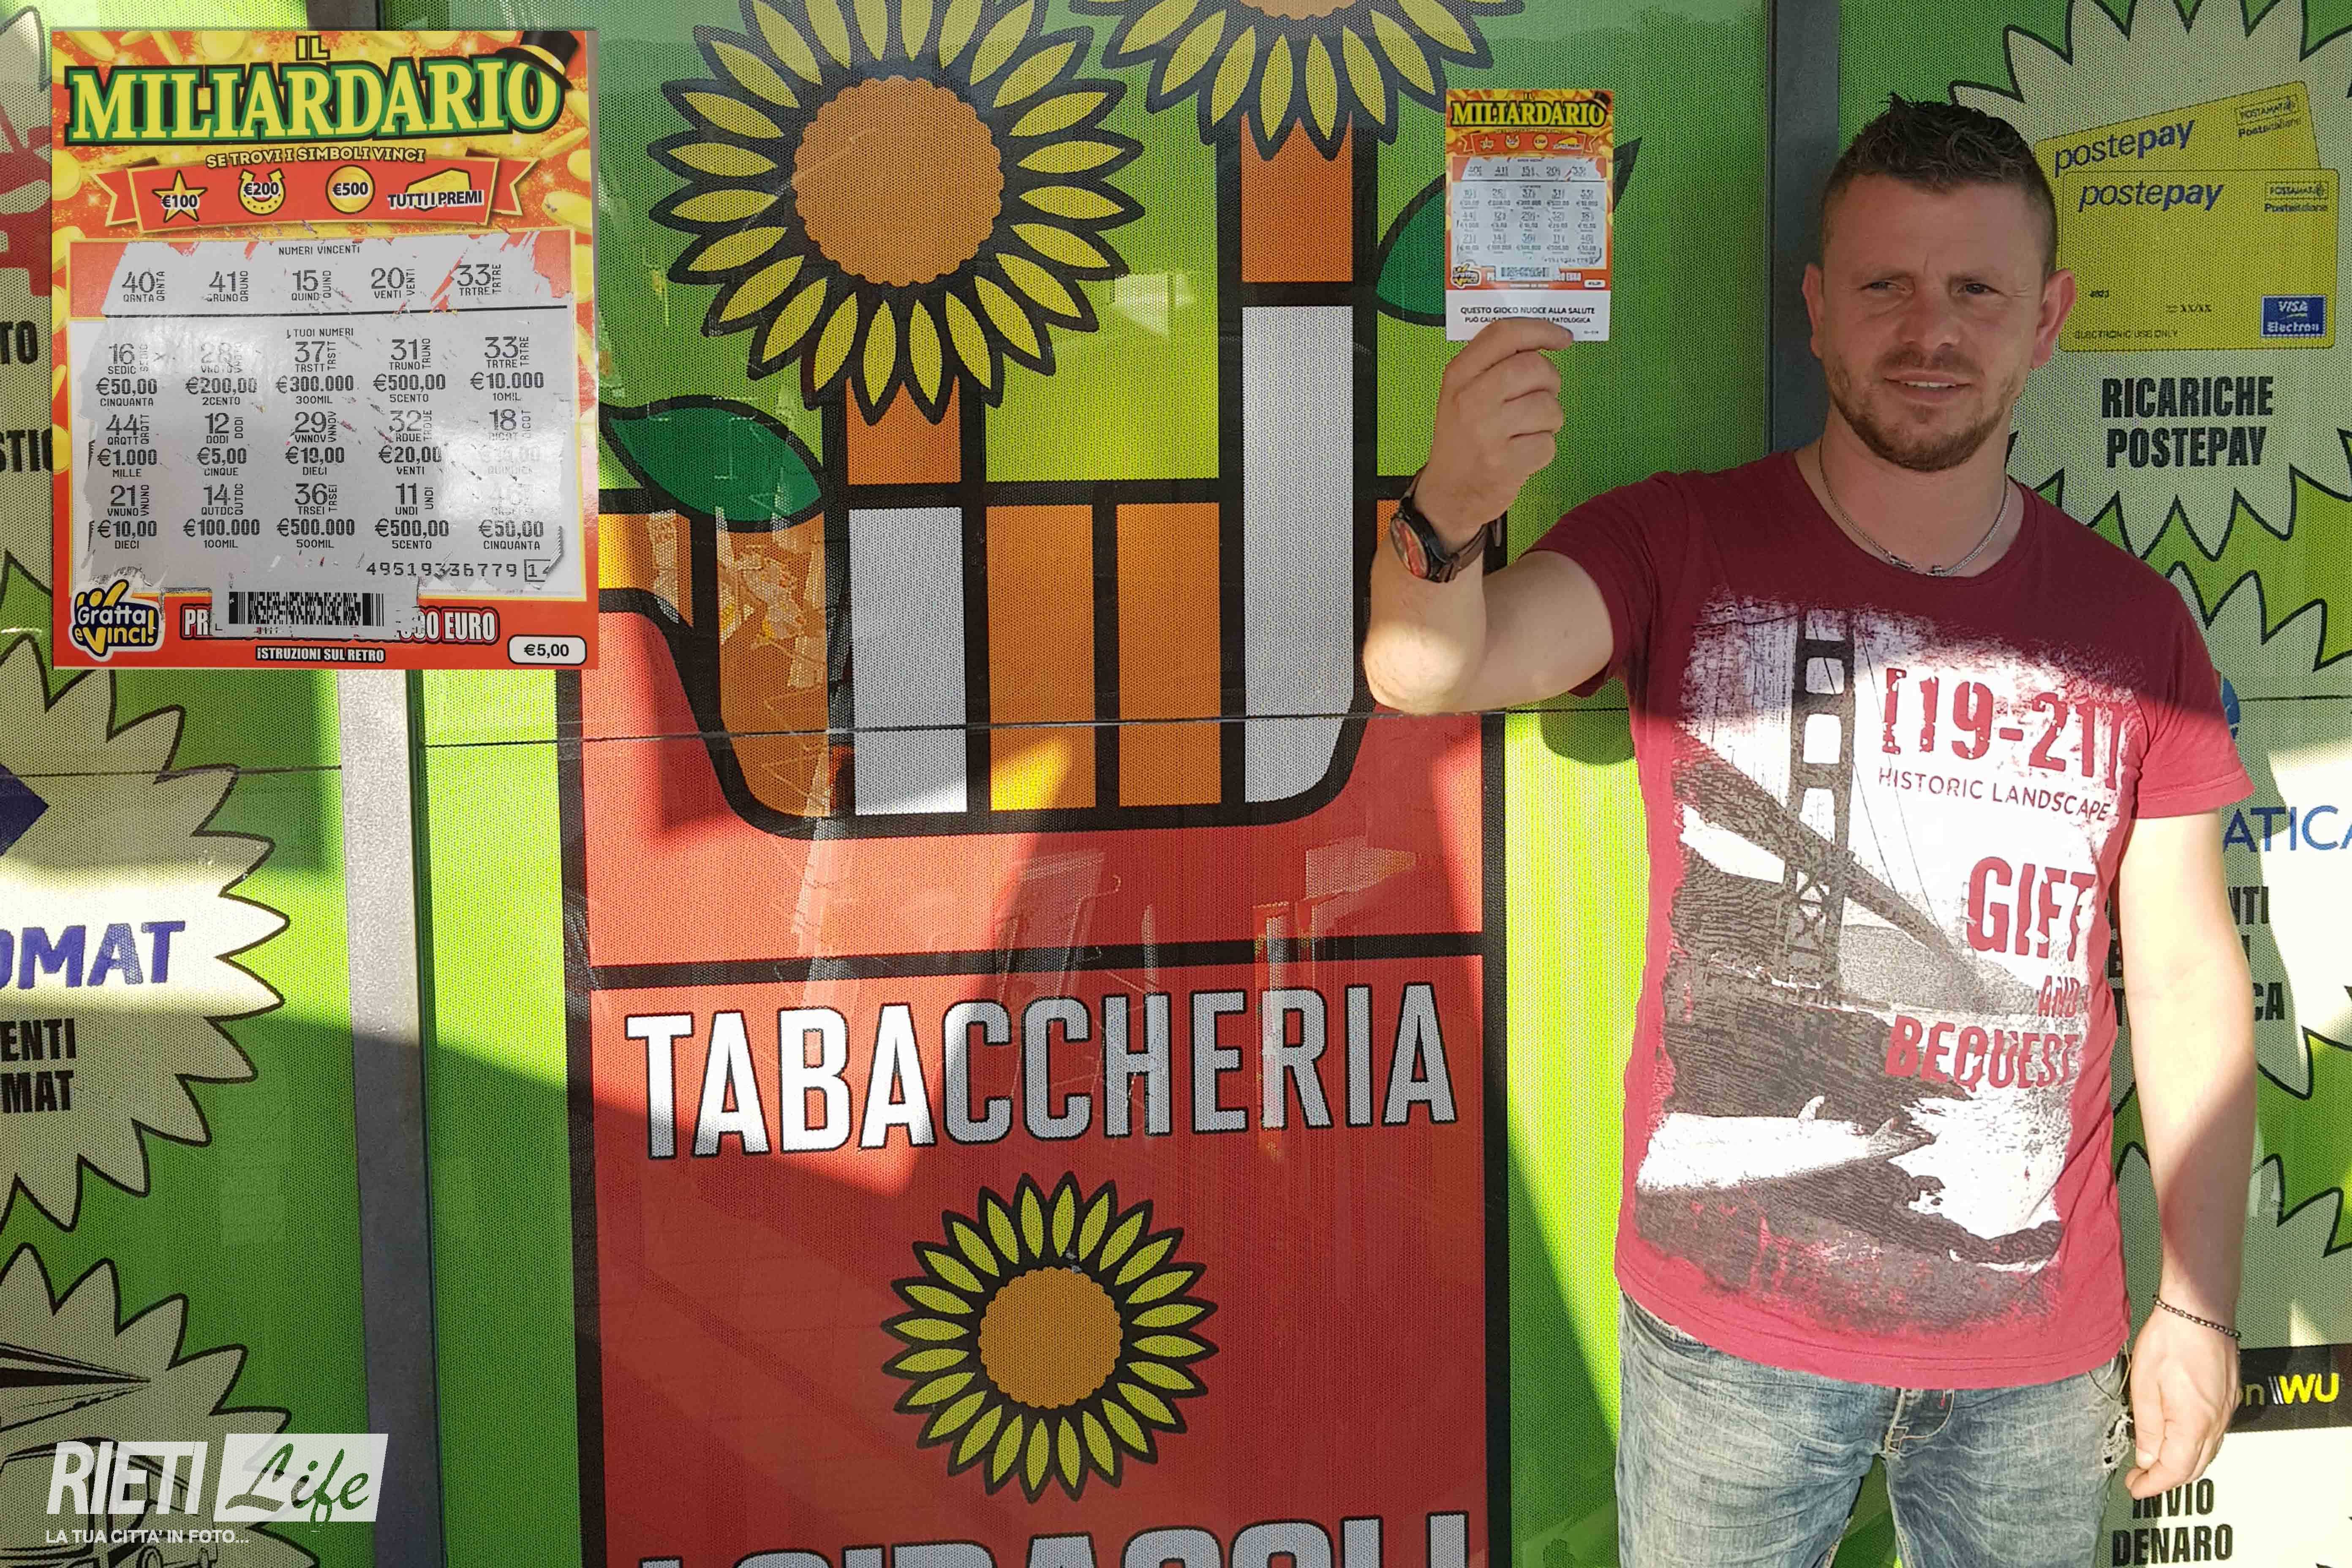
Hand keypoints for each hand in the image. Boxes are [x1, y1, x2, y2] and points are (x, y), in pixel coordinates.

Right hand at [1417, 318, 1573, 544]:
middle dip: (1550, 380)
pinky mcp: (1506, 464)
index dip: (1541, 330)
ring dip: (1549, 419)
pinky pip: (1548, 443)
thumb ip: (1494, 363)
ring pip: (1548, 407)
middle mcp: (1470, 399)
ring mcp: (1488, 433)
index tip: (1562, 337)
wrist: (1448, 493)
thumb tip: (1543, 340)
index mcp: (1459, 375)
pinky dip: (1543, 449)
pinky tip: (1523, 453)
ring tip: (1528, 430)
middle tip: (1543, 394)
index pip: (1505, 334)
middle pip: (1534, 367)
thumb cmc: (1464, 437)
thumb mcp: (1462, 392)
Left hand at [2123, 1303, 2239, 1497]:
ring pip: (2206, 1453)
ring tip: (2154, 1464)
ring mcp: (2226, 1411)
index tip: (2135, 1487)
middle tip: (2140, 1478)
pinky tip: (2178, 1441)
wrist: (2200, 1310)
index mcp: (2194, 1424)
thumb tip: (2147, 1459)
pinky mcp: (2227, 1399)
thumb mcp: (2144, 1385)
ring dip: (2182, 1464)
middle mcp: (2216, 1423)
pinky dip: (2194, 1447)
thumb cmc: (2171, 1339)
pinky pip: (2213, 1436)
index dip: (2153, 1484)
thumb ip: (2148, 1428)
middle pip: (2194, 1467)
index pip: (2175, 1471)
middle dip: (2167, 1479)